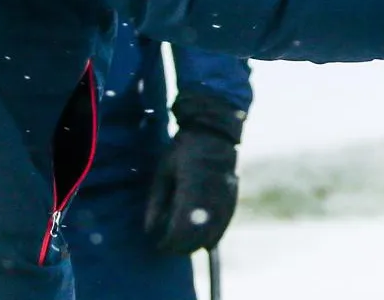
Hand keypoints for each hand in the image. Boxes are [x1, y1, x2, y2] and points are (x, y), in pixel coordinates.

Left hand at [144, 94, 242, 253]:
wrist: (213, 134)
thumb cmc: (183, 152)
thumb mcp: (162, 172)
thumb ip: (156, 201)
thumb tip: (149, 230)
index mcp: (191, 187)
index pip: (181, 227)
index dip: (170, 242)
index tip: (159, 245)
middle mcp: (210, 195)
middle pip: (197, 234)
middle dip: (182, 246)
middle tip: (168, 248)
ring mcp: (225, 197)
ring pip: (213, 232)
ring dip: (197, 244)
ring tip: (183, 246)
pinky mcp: (233, 198)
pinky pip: (225, 224)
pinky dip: (214, 236)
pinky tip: (205, 242)